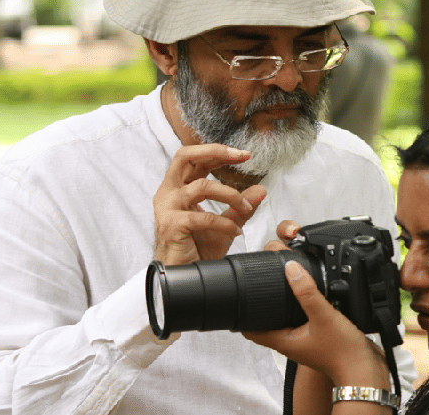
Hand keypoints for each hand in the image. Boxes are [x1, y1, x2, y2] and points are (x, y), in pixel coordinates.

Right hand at [153, 144, 266, 265]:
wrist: (184, 275)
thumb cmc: (197, 249)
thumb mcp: (225, 224)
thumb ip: (240, 207)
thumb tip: (260, 191)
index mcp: (178, 188)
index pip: (194, 158)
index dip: (218, 152)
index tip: (244, 155)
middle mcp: (169, 193)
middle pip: (185, 156)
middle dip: (214, 152)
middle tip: (239, 156)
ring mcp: (167, 209)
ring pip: (201, 186)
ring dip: (229, 194)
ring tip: (244, 207)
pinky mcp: (172, 225)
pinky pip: (204, 217)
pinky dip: (224, 223)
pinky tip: (235, 231)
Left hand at [243, 260, 389, 388]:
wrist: (365, 369)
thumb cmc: (343, 352)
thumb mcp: (323, 316)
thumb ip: (307, 292)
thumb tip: (291, 268)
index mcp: (284, 341)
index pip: (251, 331)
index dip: (243, 314)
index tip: (243, 294)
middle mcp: (291, 342)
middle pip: (267, 323)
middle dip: (262, 304)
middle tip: (264, 284)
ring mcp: (304, 341)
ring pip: (285, 321)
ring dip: (283, 305)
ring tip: (285, 285)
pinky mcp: (318, 338)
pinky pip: (302, 321)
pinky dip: (301, 308)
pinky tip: (311, 297)